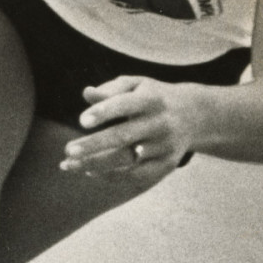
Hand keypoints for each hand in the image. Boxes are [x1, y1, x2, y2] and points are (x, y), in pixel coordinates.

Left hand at [59, 75, 199, 175]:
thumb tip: (86, 93)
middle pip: (124, 136)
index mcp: (151, 99)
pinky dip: (112, 176)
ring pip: (127, 160)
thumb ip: (111, 89)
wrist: (195, 115)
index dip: (104, 112)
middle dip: (94, 145)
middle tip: (68, 150)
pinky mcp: (167, 164)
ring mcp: (164, 146)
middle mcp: (160, 123)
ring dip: (96, 164)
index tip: (82, 121)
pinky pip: (137, 176)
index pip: (125, 104)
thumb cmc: (153, 97)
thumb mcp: (137, 85)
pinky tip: (90, 172)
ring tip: (68, 165)